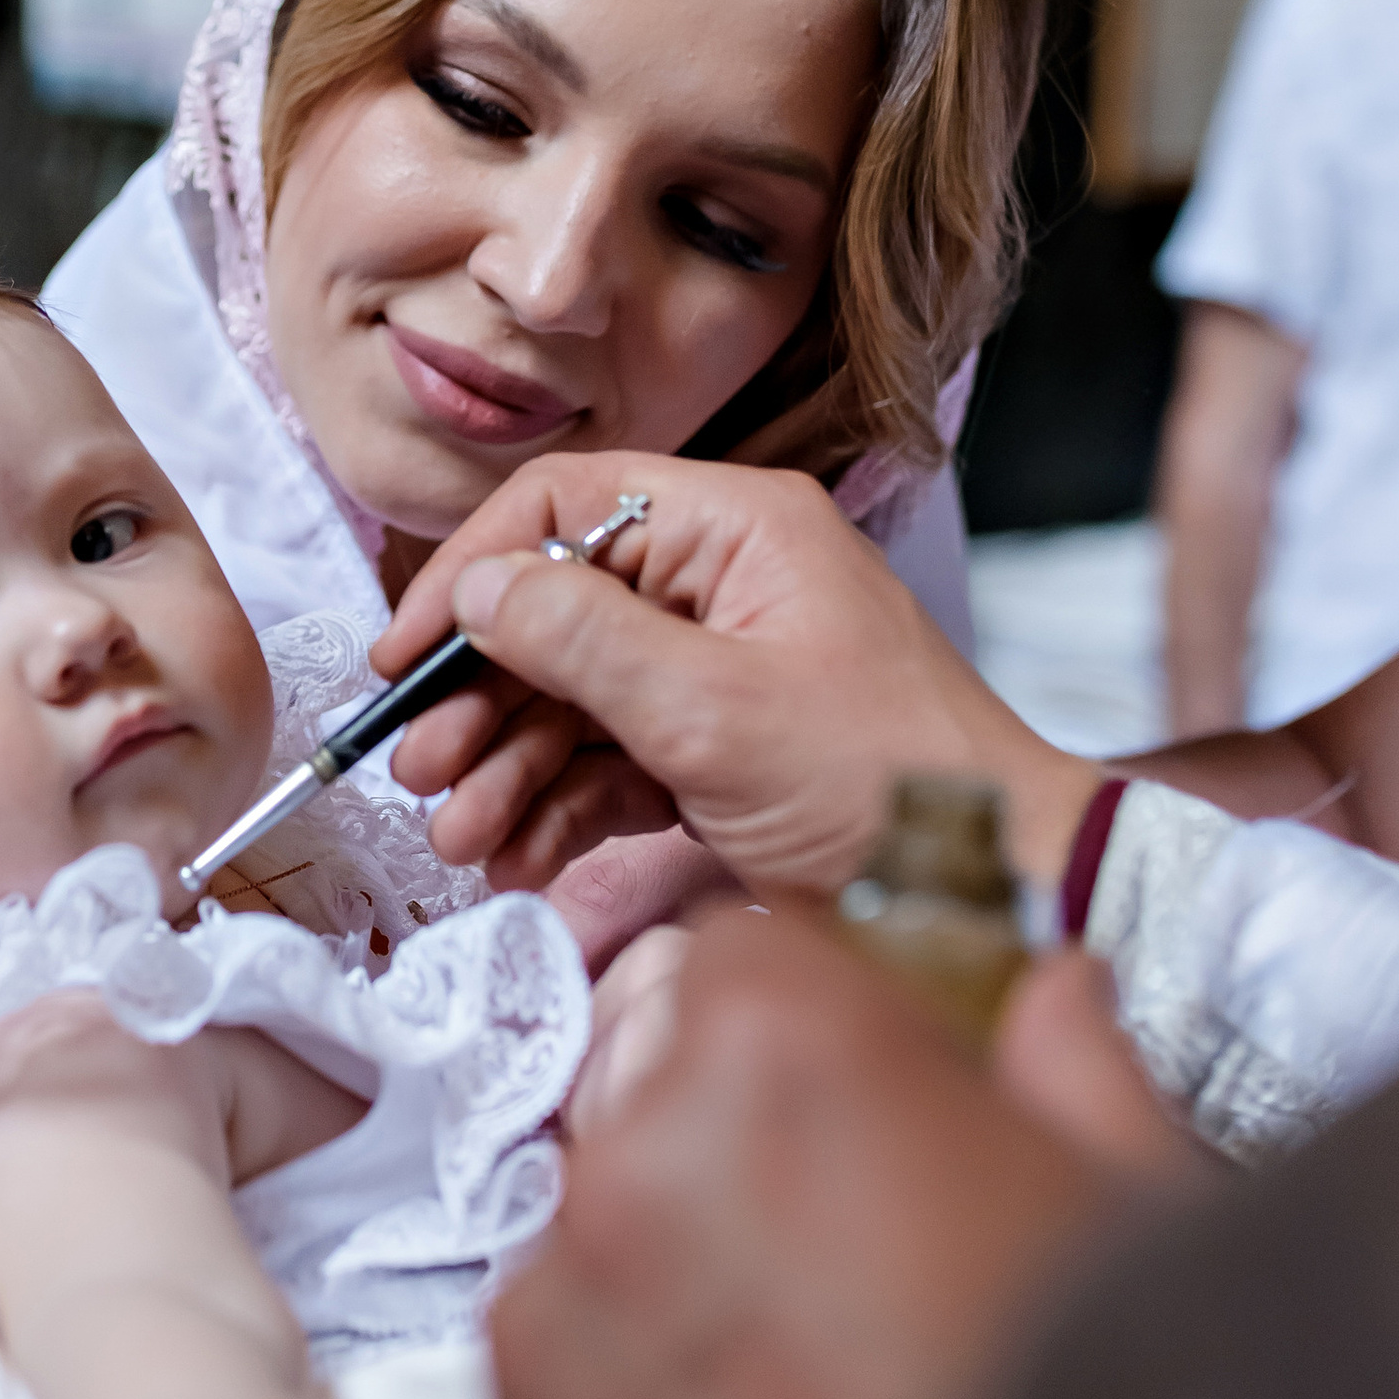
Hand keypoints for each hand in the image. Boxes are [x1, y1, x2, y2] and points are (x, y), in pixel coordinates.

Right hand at [372, 453, 1097, 898]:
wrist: (993, 892)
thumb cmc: (887, 783)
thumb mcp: (716, 710)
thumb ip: (584, 641)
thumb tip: (476, 588)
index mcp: (736, 531)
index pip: (565, 506)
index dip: (472, 573)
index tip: (406, 652)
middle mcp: (720, 584)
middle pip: (555, 612)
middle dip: (480, 698)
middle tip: (420, 768)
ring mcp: (717, 669)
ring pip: (572, 697)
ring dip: (506, 766)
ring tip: (460, 834)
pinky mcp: (717, 749)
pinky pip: (609, 761)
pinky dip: (558, 808)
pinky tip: (516, 856)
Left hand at [488, 902, 1134, 1398]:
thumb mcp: (1145, 1218)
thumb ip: (1067, 1070)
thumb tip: (1045, 1000)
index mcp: (776, 1058)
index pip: (737, 962)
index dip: (814, 1028)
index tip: (872, 1099)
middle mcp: (624, 1173)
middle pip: (651, 1107)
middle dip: (736, 1160)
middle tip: (860, 1277)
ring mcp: (550, 1343)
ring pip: (594, 1266)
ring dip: (673, 1308)